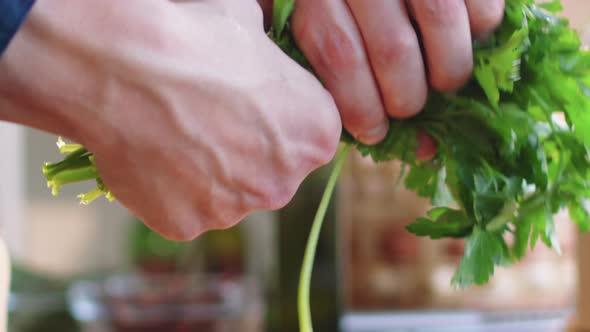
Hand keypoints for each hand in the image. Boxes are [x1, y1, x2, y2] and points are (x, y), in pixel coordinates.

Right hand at [0, 0, 340, 239]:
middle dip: (248, 151)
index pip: (309, 136)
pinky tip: (153, 155)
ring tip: (174, 134)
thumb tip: (262, 52)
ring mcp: (235, 210)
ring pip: (229, 194)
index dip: (277, 119)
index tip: (250, 105)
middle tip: (209, 121)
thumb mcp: (250, 26)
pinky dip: (172, 190)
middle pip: (272, 172)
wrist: (121, 68)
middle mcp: (285, 183)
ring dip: (209, 173)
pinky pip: (186, 208)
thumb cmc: (193, 37)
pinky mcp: (188, 226)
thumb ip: (271, 57)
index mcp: (316, 134)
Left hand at [290, 0, 504, 144]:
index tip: (374, 131)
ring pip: (440, 21)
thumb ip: (357, 85)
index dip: (361, 109)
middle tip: (408, 108)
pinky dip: (480, 33)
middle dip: (406, 99)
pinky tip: (466, 41)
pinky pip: (482, 6)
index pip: (340, 57)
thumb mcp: (329, 34)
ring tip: (443, 84)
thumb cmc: (347, 14)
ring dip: (449, 72)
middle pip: (393, 48)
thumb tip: (423, 148)